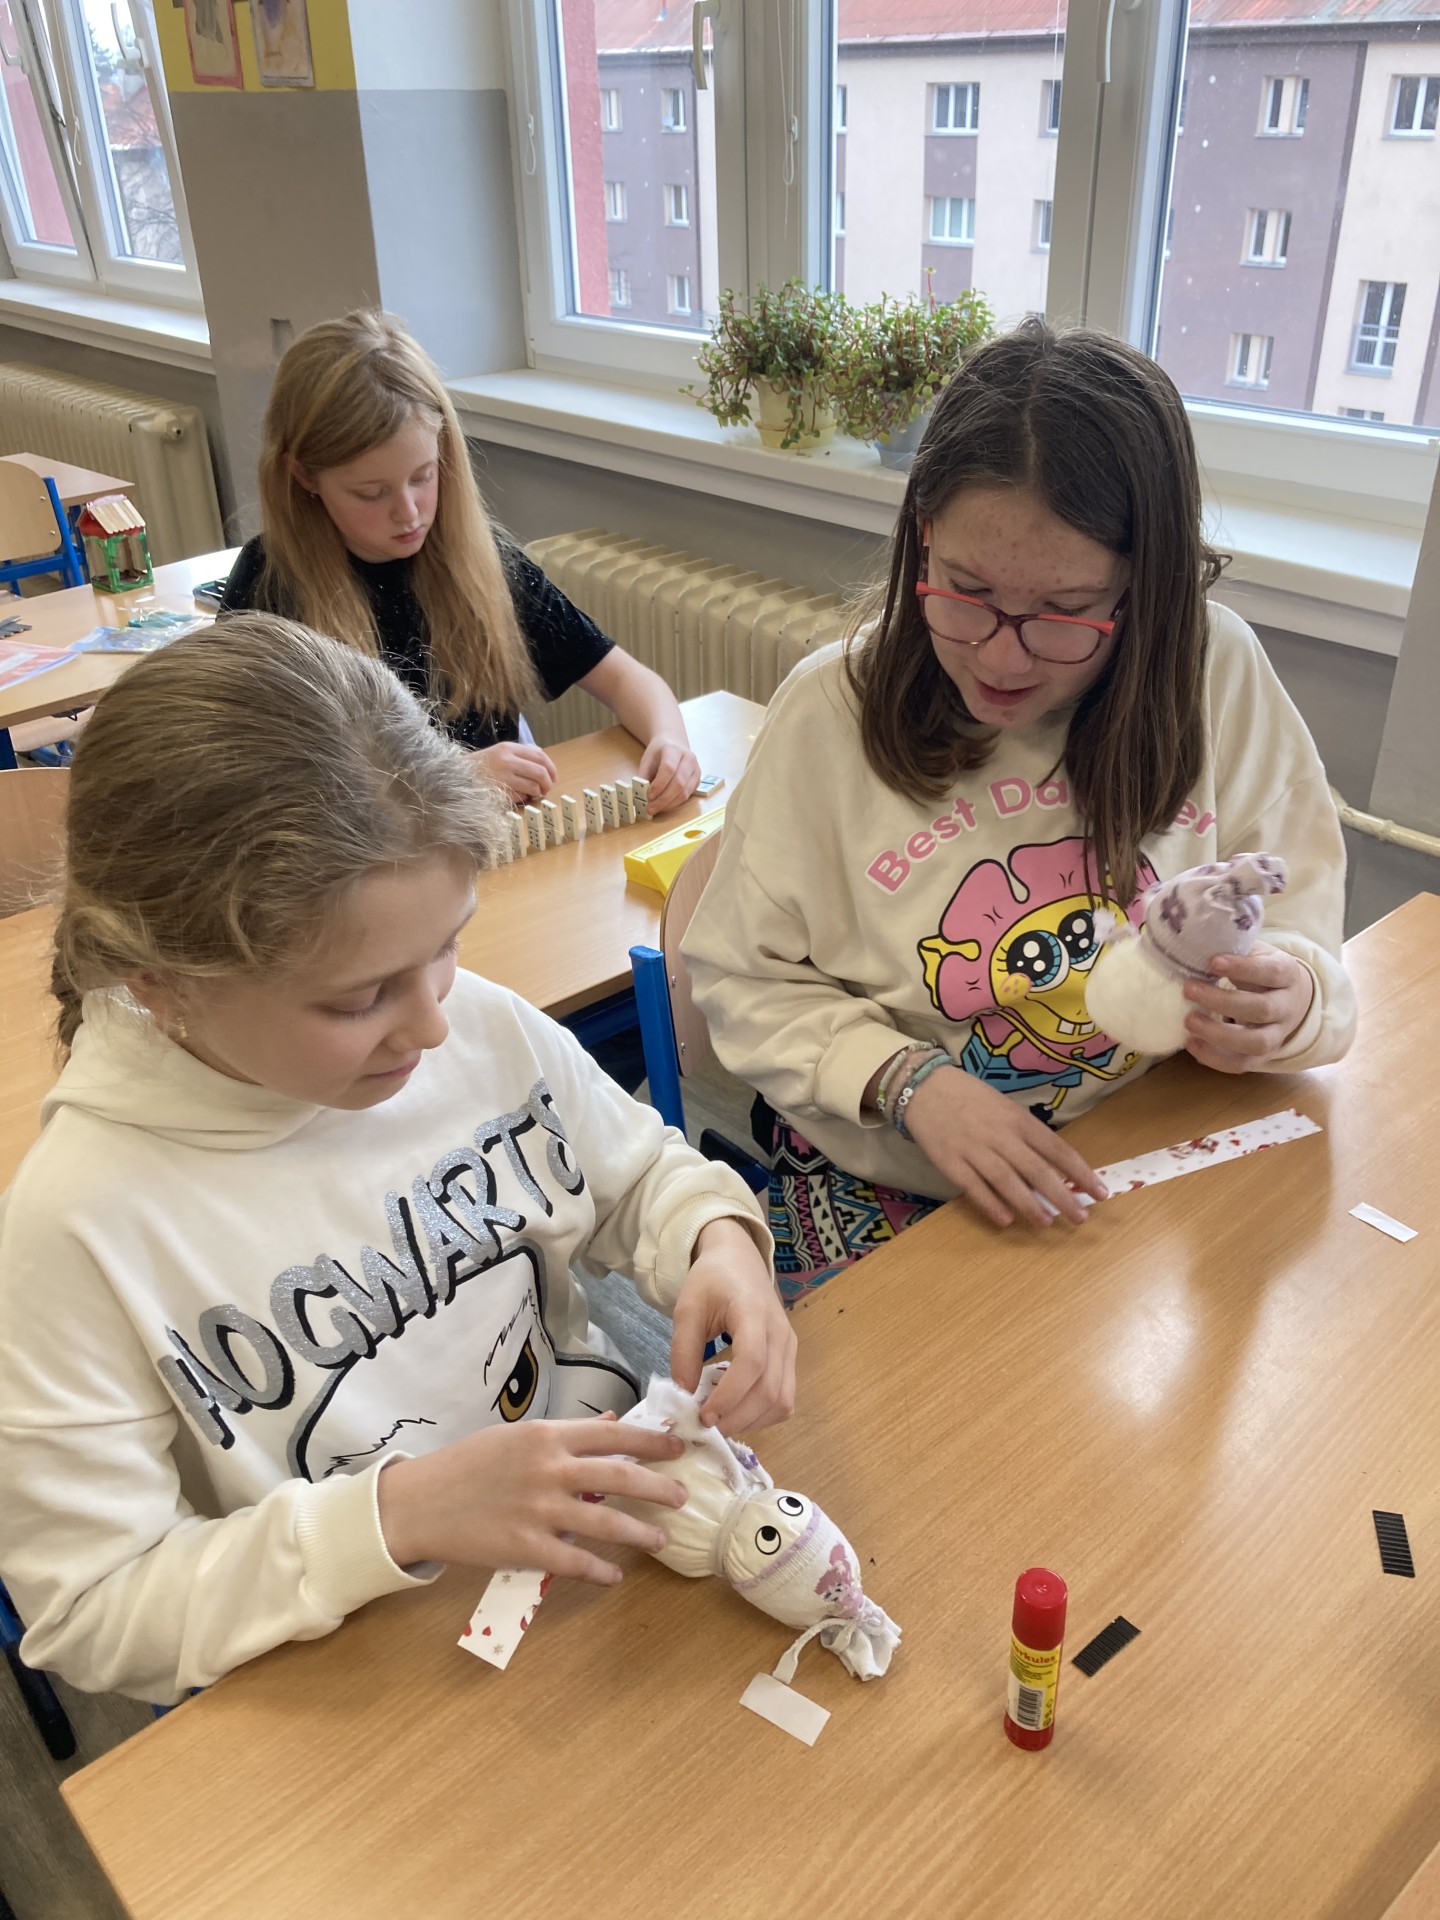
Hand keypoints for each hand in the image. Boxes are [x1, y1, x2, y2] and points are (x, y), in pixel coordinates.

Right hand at [376, 1414, 686, 1584]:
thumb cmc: (467, 1465)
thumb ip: (564, 1433)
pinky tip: (614, 1576)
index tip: (679, 1447)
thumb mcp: (515, 1436)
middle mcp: (549, 1470)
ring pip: (606, 1523)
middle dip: (658, 1488)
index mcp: (547, 1436)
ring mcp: (539, 1510)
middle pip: (620, 1477)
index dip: (651, 1441)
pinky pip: (575, 1562)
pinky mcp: (526, 1548)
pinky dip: (600, 1571)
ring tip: (661, 1538)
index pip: (613, 1434)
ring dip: (640, 1533)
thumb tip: (609, 1423)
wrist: (419, 1502)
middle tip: (683, 1496)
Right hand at [474, 740, 557, 804]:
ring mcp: (503, 777)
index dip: (551, 768)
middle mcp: (507, 760)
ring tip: (534, 794)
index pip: (540, 756)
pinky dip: (525, 798)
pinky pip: (522, 796)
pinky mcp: (500, 791)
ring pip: (534, 786)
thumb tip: (544, 769)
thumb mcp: (499, 754)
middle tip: (547, 789)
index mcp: (508, 748)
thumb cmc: (480, 767)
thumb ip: (520, 757)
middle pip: (540, 771)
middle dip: (548, 782)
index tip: (553, 777)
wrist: (455, 777)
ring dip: (538, 792)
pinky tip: (520, 796)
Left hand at [638, 736, 699, 813]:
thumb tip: (640, 795)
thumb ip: (643, 776)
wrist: (674, 744)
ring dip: (669, 804)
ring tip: (655, 809)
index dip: (659, 785)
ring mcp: (696, 770)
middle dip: (663, 799)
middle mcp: (688, 759)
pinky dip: (675, 803)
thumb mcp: (647, 760)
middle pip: (679, 783)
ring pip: (685, 792)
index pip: (669, 769)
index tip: (648, 796)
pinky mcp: (698, 780)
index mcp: (674, 750)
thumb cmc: (659, 753)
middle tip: (650, 808)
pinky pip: (687, 795)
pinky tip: (664, 806)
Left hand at [670, 1217, 795, 1433]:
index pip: (752, 1362)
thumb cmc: (712, 1280)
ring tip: (720, 1421)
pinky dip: (763, 1414)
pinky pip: (785, 1397)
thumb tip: (684, 1396)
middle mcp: (780, 1333)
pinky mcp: (790, 1358)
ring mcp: (790, 1347)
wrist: (739, 1260)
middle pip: (770, 1389)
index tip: (704, 1415)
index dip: (729, 1395)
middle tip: (706, 1426)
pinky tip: (737, 1412)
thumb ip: (684, 1351)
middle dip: (737, 1416)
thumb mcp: (687, 1308)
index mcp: (753, 1313)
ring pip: (782, 1400)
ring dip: (751, 1420)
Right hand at [902, 1064, 1106, 1229]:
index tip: (1099, 1192)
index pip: (1057, 1149)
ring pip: (1008, 1181)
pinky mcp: (950, 1162)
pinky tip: (1006, 1220)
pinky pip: (974, 1187)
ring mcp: (974, 1150)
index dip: (1080, 1172)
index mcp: (1019, 1120)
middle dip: (1062, 1196)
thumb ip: (1026, 1135)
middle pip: (1037, 1170)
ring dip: (1029, 1205)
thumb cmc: (971, 1098)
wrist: (924, 1087)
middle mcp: (1000, 1136)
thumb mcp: (1006, 1108)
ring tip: (1046, 1223)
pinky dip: (991, 1204)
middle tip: (1081, 1218)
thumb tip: (1054, 1169)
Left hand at [1182, 942, 1314, 1072]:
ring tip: (1188, 1021)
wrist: (1291, 997)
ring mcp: (1278, 1035)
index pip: (1270, 972)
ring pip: (1256, 1043)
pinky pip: (1242, 1064)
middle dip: (1223, 1002)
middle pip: (1261, 1009)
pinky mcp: (1263, 1056)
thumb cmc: (1261, 970)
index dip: (1243, 968)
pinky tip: (1191, 1044)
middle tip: (1188, 989)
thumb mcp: (1255, 952)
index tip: (1213, 961)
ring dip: (1219, 1034)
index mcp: (1287, 974)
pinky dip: (1215, 1059)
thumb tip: (1194, 943)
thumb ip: (1233, 949)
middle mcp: (1287, 1006)